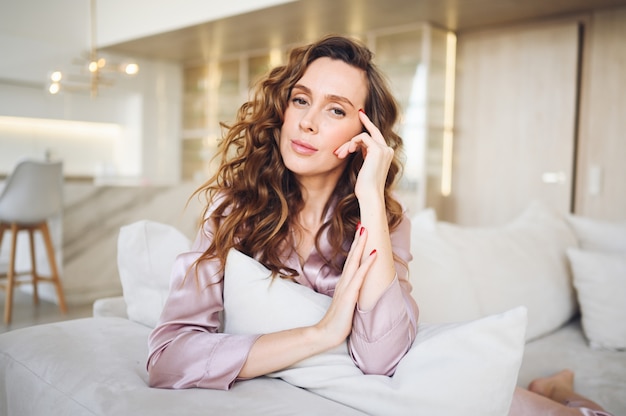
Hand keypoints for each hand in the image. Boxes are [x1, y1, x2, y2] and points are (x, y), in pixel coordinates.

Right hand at [314, 225, 376, 347]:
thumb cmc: (337, 321)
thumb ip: (351, 294)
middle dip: (359, 239)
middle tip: (363, 222)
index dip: (357, 245)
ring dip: (361, 245)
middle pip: (352, 255)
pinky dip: (367, 264)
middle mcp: (345, 281)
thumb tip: (358, 289)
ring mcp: (346, 287)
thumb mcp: (346, 303)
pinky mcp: (349, 296)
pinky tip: (374, 254)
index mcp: (345, 283)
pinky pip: (360, 277)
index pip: (352, 260)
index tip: (361, 231)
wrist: (326, 333)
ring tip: (366, 230)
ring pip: (355, 261)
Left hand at [334, 110, 393, 200]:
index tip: (362, 117)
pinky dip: (351, 143)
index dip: (369, 126)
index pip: (376, 136)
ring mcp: (384, 149)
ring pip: (363, 136)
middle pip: (372, 132)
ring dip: (348, 144)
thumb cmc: (364, 186)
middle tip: (359, 113)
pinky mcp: (378, 150)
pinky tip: (346, 152)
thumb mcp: (364, 167)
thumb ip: (364, 154)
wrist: (369, 194)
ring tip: (339, 154)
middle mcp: (387, 150)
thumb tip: (356, 146)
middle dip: (365, 121)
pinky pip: (361, 137)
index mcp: (385, 154)